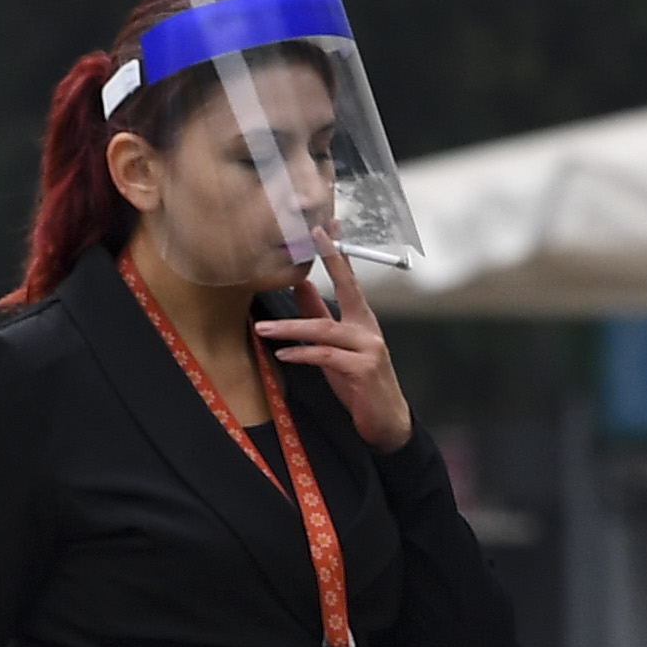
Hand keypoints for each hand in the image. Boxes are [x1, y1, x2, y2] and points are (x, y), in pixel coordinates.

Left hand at [256, 240, 411, 451]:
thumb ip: (319, 317)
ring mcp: (369, 348)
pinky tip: (282, 354)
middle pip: (345, 290)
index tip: (326, 227)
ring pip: (326, 329)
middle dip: (329, 262)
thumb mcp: (333, 346)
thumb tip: (301, 288)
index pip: (349, 279)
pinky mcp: (363, 370)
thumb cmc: (357, 382)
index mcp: (362, 319)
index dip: (337, 253)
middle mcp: (368, 328)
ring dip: (291, 327)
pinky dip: (303, 354)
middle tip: (309, 240)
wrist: (385, 420)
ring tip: (261, 327)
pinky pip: (327, 357)